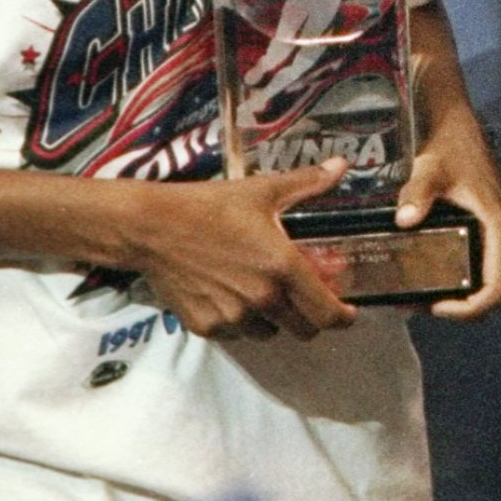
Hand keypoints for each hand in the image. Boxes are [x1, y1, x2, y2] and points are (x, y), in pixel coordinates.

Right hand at [122, 162, 358, 340]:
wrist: (153, 227)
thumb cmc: (210, 206)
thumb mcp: (263, 191)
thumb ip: (307, 183)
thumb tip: (341, 166)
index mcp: (283, 267)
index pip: (326, 313)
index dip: (343, 318)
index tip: (347, 313)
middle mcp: (262, 299)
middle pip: (303, 330)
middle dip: (309, 317)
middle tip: (303, 298)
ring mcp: (233, 317)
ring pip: (269, 333)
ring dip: (273, 320)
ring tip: (261, 291)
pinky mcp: (206, 327)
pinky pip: (236, 334)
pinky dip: (240, 321)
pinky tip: (230, 294)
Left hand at [396, 87, 500, 322]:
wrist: (457, 128)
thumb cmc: (449, 149)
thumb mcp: (430, 170)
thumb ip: (417, 194)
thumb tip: (405, 220)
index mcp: (499, 229)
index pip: (496, 290)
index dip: (468, 310)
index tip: (436, 307)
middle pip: (490, 292)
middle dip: (456, 306)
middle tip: (418, 302)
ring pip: (486, 282)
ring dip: (457, 295)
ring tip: (417, 292)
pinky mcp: (493, 233)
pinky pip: (482, 267)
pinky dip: (459, 278)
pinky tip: (428, 274)